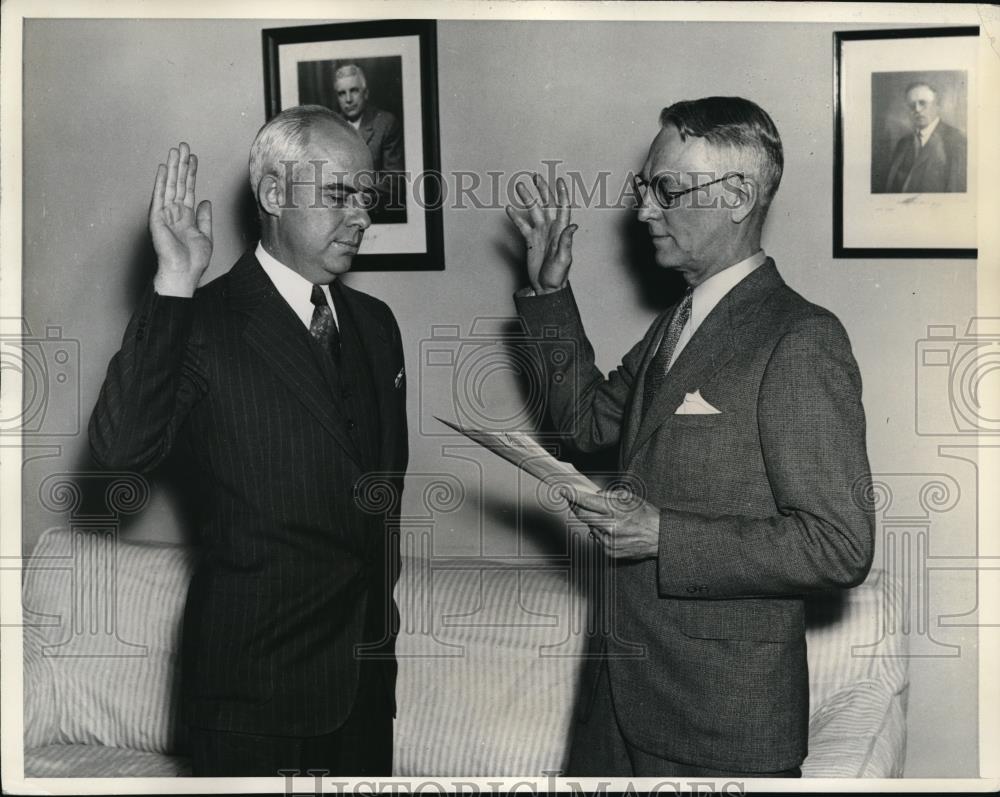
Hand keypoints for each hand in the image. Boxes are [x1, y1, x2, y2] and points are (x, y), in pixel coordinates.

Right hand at [150, 142, 212, 296]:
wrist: (183, 272)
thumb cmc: (193, 260)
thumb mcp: (205, 236)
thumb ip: (204, 218)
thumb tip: (205, 201)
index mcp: (186, 217)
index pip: (188, 189)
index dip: (191, 174)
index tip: (194, 158)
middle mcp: (174, 212)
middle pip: (178, 183)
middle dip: (181, 164)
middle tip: (183, 146)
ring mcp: (165, 214)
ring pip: (170, 185)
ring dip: (173, 167)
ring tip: (176, 150)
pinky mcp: (157, 218)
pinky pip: (159, 196)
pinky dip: (161, 182)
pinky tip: (164, 168)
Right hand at [505, 173, 576, 293]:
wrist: (547, 287)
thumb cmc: (558, 276)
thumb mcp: (564, 259)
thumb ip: (566, 241)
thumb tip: (573, 225)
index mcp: (561, 231)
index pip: (563, 208)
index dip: (562, 193)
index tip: (559, 180)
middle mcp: (551, 229)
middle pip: (546, 204)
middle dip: (542, 189)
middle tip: (535, 176)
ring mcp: (540, 233)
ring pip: (532, 211)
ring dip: (527, 198)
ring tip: (519, 186)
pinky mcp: (530, 240)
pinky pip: (522, 225)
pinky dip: (516, 217)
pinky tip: (509, 208)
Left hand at [563, 487, 660, 559]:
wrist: (660, 537)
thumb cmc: (647, 516)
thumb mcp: (630, 498)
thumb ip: (609, 496)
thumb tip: (593, 495)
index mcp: (615, 511)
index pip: (586, 501)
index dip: (572, 496)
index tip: (563, 491)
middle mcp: (610, 526)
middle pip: (581, 515)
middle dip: (575, 507)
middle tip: (572, 501)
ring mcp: (608, 541)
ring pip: (589, 527)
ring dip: (592, 520)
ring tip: (606, 516)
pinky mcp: (609, 551)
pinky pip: (597, 538)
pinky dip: (600, 531)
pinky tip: (612, 529)